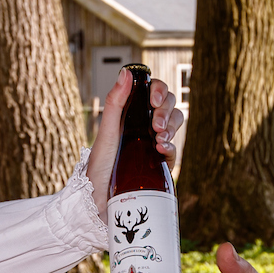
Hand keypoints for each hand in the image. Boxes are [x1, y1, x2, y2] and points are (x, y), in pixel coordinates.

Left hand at [88, 68, 184, 222]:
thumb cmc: (97, 166)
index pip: (155, 92)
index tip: (153, 100)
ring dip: (171, 126)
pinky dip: (171, 146)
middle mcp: (144, 127)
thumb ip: (116, 101)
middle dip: (166, 111)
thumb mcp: (106, 131)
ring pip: (175, 124)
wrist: (98, 200)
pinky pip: (174, 150)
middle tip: (154, 124)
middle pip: (170, 106)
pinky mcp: (159, 165)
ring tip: (158, 137)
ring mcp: (153, 145)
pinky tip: (161, 149)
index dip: (160, 91)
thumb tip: (126, 72)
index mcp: (132, 114)